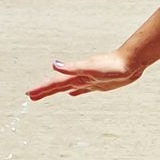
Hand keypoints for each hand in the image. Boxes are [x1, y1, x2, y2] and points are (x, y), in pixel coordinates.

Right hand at [25, 50, 143, 101]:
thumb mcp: (91, 68)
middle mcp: (80, 76)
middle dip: (44, 91)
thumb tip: (54, 65)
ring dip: (56, 91)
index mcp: (76, 74)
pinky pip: (81, 89)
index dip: (41, 88)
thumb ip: (72, 68)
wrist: (131, 62)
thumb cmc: (113, 65)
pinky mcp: (97, 84)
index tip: (28, 94)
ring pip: (67, 87)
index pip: (54, 83)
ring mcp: (88, 80)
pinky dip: (74, 91)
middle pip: (58, 85)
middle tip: (30, 96)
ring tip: (45, 94)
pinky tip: (72, 94)